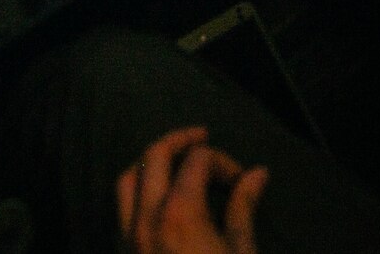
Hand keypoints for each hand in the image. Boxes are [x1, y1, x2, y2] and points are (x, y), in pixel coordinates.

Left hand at [117, 126, 269, 253]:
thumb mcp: (241, 253)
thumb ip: (243, 208)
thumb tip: (257, 174)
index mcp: (179, 214)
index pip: (196, 160)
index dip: (222, 161)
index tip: (239, 180)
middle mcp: (146, 219)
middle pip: (154, 156)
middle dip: (180, 141)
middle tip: (202, 138)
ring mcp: (129, 238)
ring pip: (128, 180)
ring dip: (151, 162)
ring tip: (175, 163)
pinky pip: (122, 210)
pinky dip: (138, 191)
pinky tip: (160, 199)